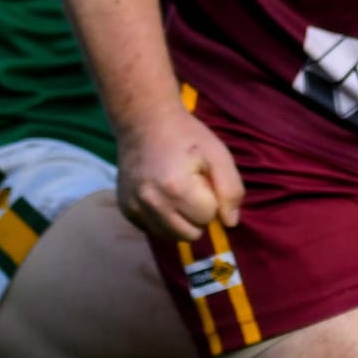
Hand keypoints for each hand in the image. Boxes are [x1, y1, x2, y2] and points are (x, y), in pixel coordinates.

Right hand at [115, 106, 244, 245]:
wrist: (144, 121)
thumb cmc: (186, 136)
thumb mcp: (218, 154)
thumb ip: (231, 190)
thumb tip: (230, 223)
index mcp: (176, 188)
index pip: (207, 218)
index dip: (211, 200)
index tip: (203, 180)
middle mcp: (151, 202)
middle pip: (189, 234)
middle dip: (197, 216)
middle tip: (191, 189)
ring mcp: (134, 207)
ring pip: (171, 237)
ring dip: (180, 221)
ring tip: (177, 194)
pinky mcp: (126, 209)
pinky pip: (153, 230)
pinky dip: (162, 220)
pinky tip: (162, 197)